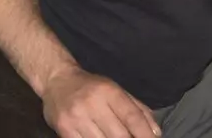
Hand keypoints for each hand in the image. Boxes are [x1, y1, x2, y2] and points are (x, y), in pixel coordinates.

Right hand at [42, 66, 160, 137]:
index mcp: (108, 91)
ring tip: (112, 137)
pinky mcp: (64, 129)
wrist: (56, 80)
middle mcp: (92, 103)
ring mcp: (76, 117)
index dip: (145, 135)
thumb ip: (138, 110)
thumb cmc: (90, 87)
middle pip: (120, 136)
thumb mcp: (116, 90)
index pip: (132, 117)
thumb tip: (155, 133)